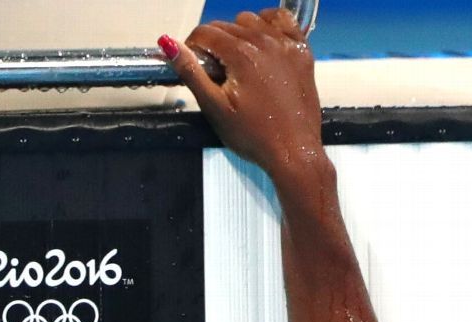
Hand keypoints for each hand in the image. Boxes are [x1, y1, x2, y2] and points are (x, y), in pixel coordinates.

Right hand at [162, 10, 323, 176]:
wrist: (294, 152)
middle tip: (217, 71)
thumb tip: (169, 45)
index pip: (205, 32)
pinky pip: (283, 21)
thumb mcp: (215, 107)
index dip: (192, 46)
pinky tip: (263, 41)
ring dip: (239, 33)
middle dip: (214, 44)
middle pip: (227, 25)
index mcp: (241, 54)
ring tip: (238, 62)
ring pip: (252, 19)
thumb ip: (191, 72)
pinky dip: (270, 24)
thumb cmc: (256, 137)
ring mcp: (286, 45)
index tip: (194, 62)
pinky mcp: (302, 52)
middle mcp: (265, 42)